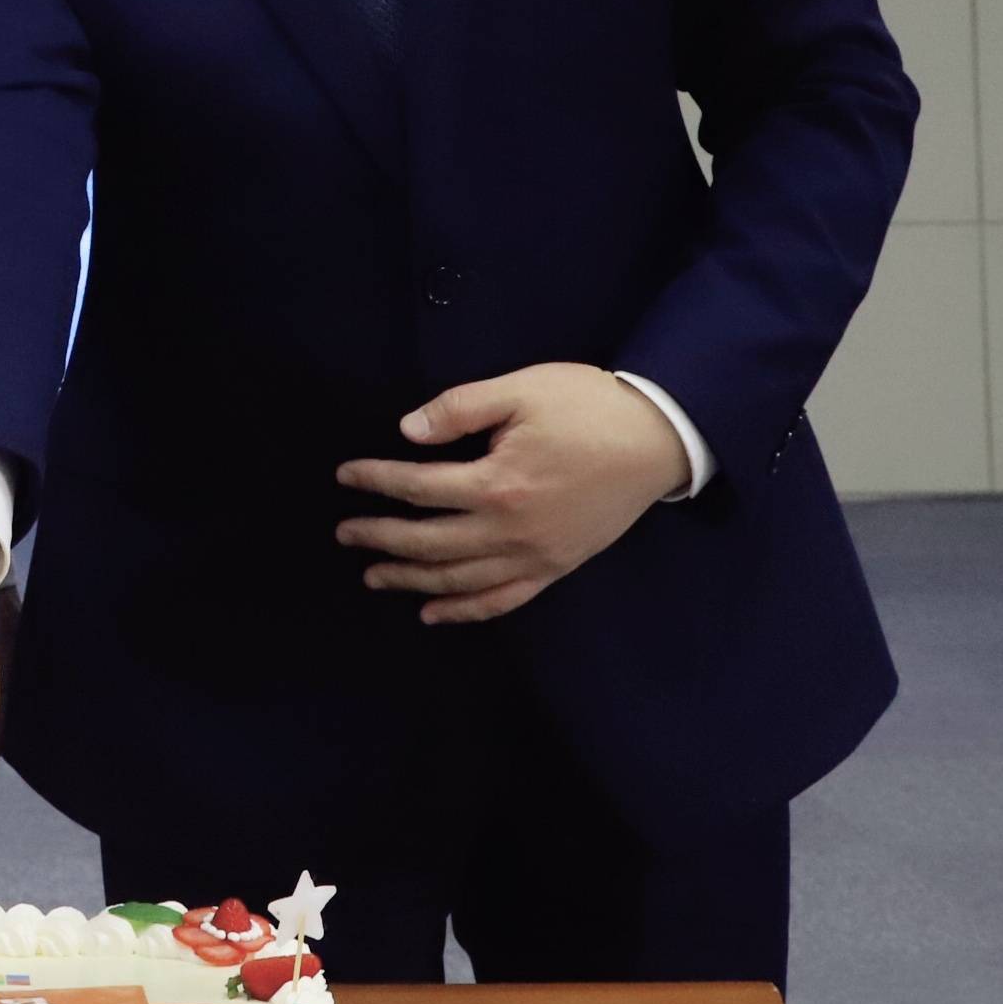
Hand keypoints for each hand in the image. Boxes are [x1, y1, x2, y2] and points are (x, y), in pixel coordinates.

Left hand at [334, 362, 691, 624]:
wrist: (658, 439)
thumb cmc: (588, 407)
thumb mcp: (521, 390)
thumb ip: (460, 408)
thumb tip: (407, 431)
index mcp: (497, 483)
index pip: (418, 488)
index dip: (375, 481)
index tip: (345, 477)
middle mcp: (510, 530)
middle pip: (429, 543)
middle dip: (380, 539)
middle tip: (344, 534)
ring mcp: (535, 556)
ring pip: (459, 580)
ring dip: (411, 580)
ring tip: (373, 576)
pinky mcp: (556, 568)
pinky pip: (502, 600)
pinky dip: (464, 611)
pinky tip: (434, 613)